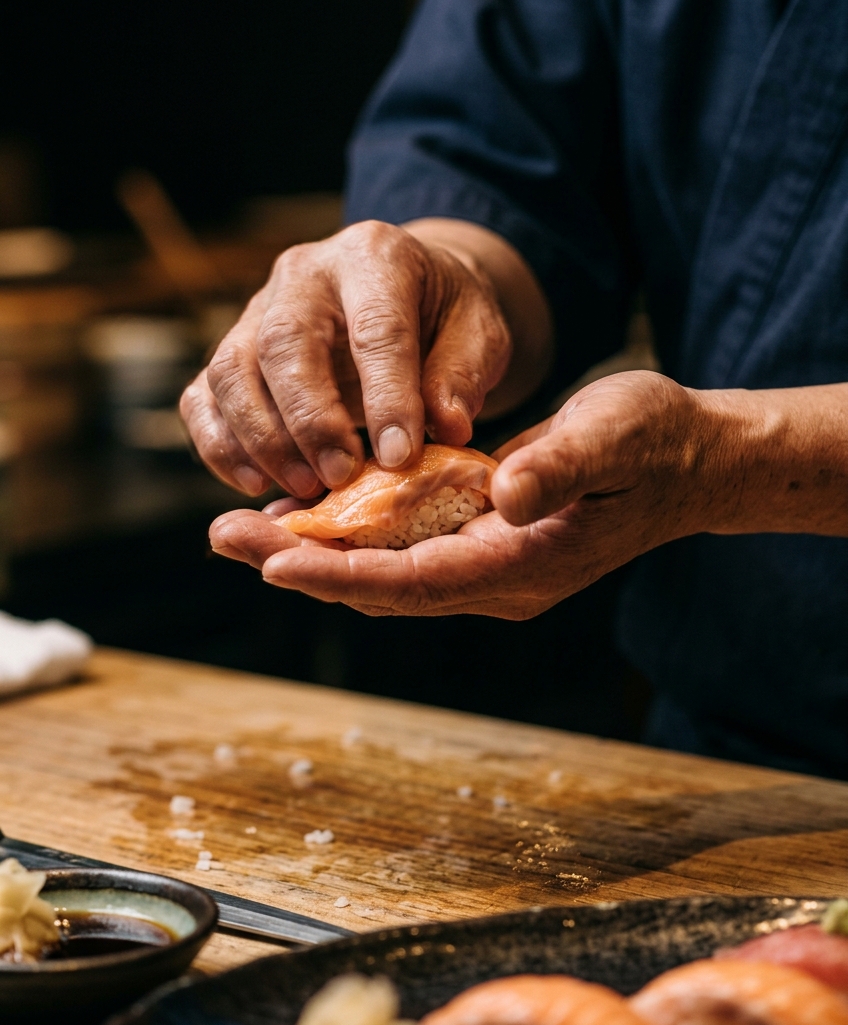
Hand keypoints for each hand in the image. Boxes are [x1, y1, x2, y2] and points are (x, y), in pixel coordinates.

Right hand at [181, 219, 550, 499]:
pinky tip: (256, 484)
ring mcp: (257, 309)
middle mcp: (304, 273)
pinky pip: (204, 395)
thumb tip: (447, 427)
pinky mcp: (232, 349)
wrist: (408, 296)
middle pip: (284, 342)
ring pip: (232, 369)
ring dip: (262, 439)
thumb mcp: (479, 333)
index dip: (386, 397)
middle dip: (310, 420)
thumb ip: (462, 375)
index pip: (376, 327)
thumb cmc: (445, 318)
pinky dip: (219, 445)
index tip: (401, 459)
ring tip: (304, 489)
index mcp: (375, 256)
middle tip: (340, 477)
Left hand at [207, 372, 716, 617]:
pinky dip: (348, 535)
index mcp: (524, 564)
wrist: (686, 462)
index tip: (272, 561)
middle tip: (222, 535)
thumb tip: (504, 492)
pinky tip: (304, 512)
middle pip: (382, 585)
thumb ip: (561, 466)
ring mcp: (487, 565)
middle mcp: (496, 579)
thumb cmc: (652, 443)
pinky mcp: (480, 542)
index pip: (416, 581)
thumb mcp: (615, 438)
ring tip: (240, 526)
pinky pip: (400, 549)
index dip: (342, 574)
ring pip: (382, 572)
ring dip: (312, 552)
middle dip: (302, 564)